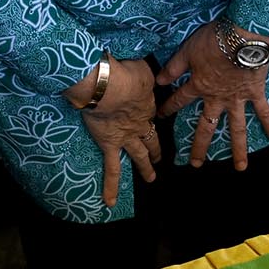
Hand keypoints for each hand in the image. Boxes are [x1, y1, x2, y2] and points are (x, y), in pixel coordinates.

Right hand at [75, 57, 161, 208]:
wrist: (107, 85)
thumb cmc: (123, 72)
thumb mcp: (141, 67)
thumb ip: (143, 73)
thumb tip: (142, 72)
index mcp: (148, 103)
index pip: (152, 111)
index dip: (153, 113)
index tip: (153, 114)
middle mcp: (141, 123)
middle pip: (151, 137)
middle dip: (157, 148)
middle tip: (161, 158)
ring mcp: (126, 137)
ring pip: (139, 155)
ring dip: (145, 167)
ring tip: (151, 178)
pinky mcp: (109, 146)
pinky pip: (111, 169)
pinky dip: (111, 186)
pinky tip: (110, 201)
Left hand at [159, 21, 268, 169]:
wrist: (242, 36)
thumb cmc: (213, 40)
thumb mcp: (188, 50)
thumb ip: (174, 67)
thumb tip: (159, 81)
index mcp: (199, 86)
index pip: (180, 100)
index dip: (169, 108)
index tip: (160, 117)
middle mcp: (217, 99)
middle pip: (206, 126)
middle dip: (199, 146)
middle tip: (195, 164)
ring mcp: (237, 99)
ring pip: (237, 128)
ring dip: (238, 148)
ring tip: (239, 167)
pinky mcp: (255, 93)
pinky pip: (263, 111)